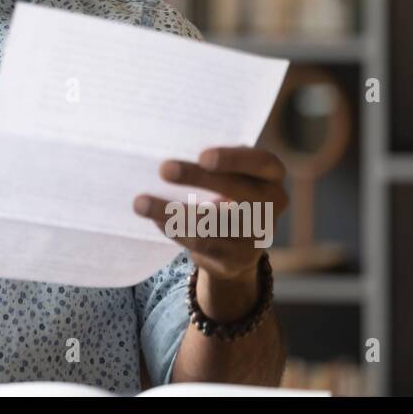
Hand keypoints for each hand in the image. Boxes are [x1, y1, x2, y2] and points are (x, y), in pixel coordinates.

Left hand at [132, 146, 287, 316]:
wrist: (237, 245)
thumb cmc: (227, 193)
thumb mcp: (231, 175)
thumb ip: (214, 164)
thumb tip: (168, 155)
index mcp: (271, 176)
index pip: (262, 162)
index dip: (234, 159)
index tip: (203, 156)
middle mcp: (271, 205)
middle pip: (236, 190)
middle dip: (198, 178)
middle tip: (165, 169)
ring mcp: (257, 235)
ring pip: (211, 222)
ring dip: (172, 212)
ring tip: (140, 202)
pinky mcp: (237, 258)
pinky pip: (201, 243)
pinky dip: (175, 230)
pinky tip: (155, 220)